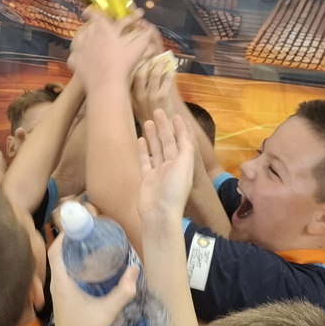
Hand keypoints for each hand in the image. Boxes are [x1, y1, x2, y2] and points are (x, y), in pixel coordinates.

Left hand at [46, 235, 139, 325]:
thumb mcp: (108, 310)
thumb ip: (123, 291)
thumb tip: (135, 269)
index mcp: (62, 283)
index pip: (55, 252)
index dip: (64, 236)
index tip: (79, 226)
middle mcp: (57, 284)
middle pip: (58, 254)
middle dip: (71, 240)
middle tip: (90, 231)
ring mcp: (59, 290)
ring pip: (62, 263)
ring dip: (73, 251)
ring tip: (91, 242)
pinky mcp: (64, 295)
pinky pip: (66, 271)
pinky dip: (75, 263)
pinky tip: (91, 263)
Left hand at [68, 9, 156, 90]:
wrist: (107, 84)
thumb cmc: (123, 64)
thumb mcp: (137, 49)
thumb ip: (145, 36)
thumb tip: (151, 29)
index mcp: (103, 29)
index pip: (95, 14)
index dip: (92, 11)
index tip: (89, 11)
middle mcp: (89, 35)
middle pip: (89, 26)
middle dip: (93, 27)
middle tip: (99, 33)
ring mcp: (79, 48)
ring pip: (79, 38)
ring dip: (84, 39)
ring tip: (89, 43)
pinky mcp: (74, 60)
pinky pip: (74, 55)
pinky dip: (78, 55)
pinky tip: (83, 58)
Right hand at [130, 55, 175, 121]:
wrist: (160, 130)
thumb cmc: (149, 116)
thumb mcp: (137, 105)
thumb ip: (137, 91)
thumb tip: (143, 71)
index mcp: (130, 97)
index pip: (131, 76)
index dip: (137, 64)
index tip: (141, 57)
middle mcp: (138, 96)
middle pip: (140, 73)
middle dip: (147, 62)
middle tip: (152, 55)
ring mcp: (150, 97)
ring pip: (154, 74)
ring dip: (159, 65)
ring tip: (163, 60)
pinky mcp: (162, 98)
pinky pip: (167, 80)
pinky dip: (170, 73)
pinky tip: (173, 70)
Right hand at [138, 110, 196, 226]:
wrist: (159, 214)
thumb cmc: (174, 191)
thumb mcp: (184, 167)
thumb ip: (185, 149)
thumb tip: (184, 133)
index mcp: (183, 163)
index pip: (182, 141)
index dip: (179, 128)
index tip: (175, 115)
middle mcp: (171, 166)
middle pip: (168, 142)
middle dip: (164, 127)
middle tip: (158, 111)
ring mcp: (158, 172)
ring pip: (156, 149)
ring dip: (153, 136)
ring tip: (148, 121)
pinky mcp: (147, 178)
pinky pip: (145, 160)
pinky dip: (143, 150)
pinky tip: (140, 139)